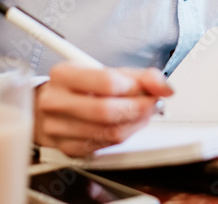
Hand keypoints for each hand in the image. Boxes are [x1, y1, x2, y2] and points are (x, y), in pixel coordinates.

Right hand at [34, 64, 172, 156]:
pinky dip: (124, 135)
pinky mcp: (67, 148)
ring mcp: (58, 128)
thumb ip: (140, 76)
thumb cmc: (81, 86)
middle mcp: (56, 101)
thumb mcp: (108, 70)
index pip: (106, 82)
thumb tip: (165, 87)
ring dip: (136, 124)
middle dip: (139, 108)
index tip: (148, 88)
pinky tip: (127, 124)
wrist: (52, 107)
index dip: (134, 87)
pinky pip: (105, 146)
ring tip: (143, 113)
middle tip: (153, 104)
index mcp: (64, 75)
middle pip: (108, 111)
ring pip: (109, 132)